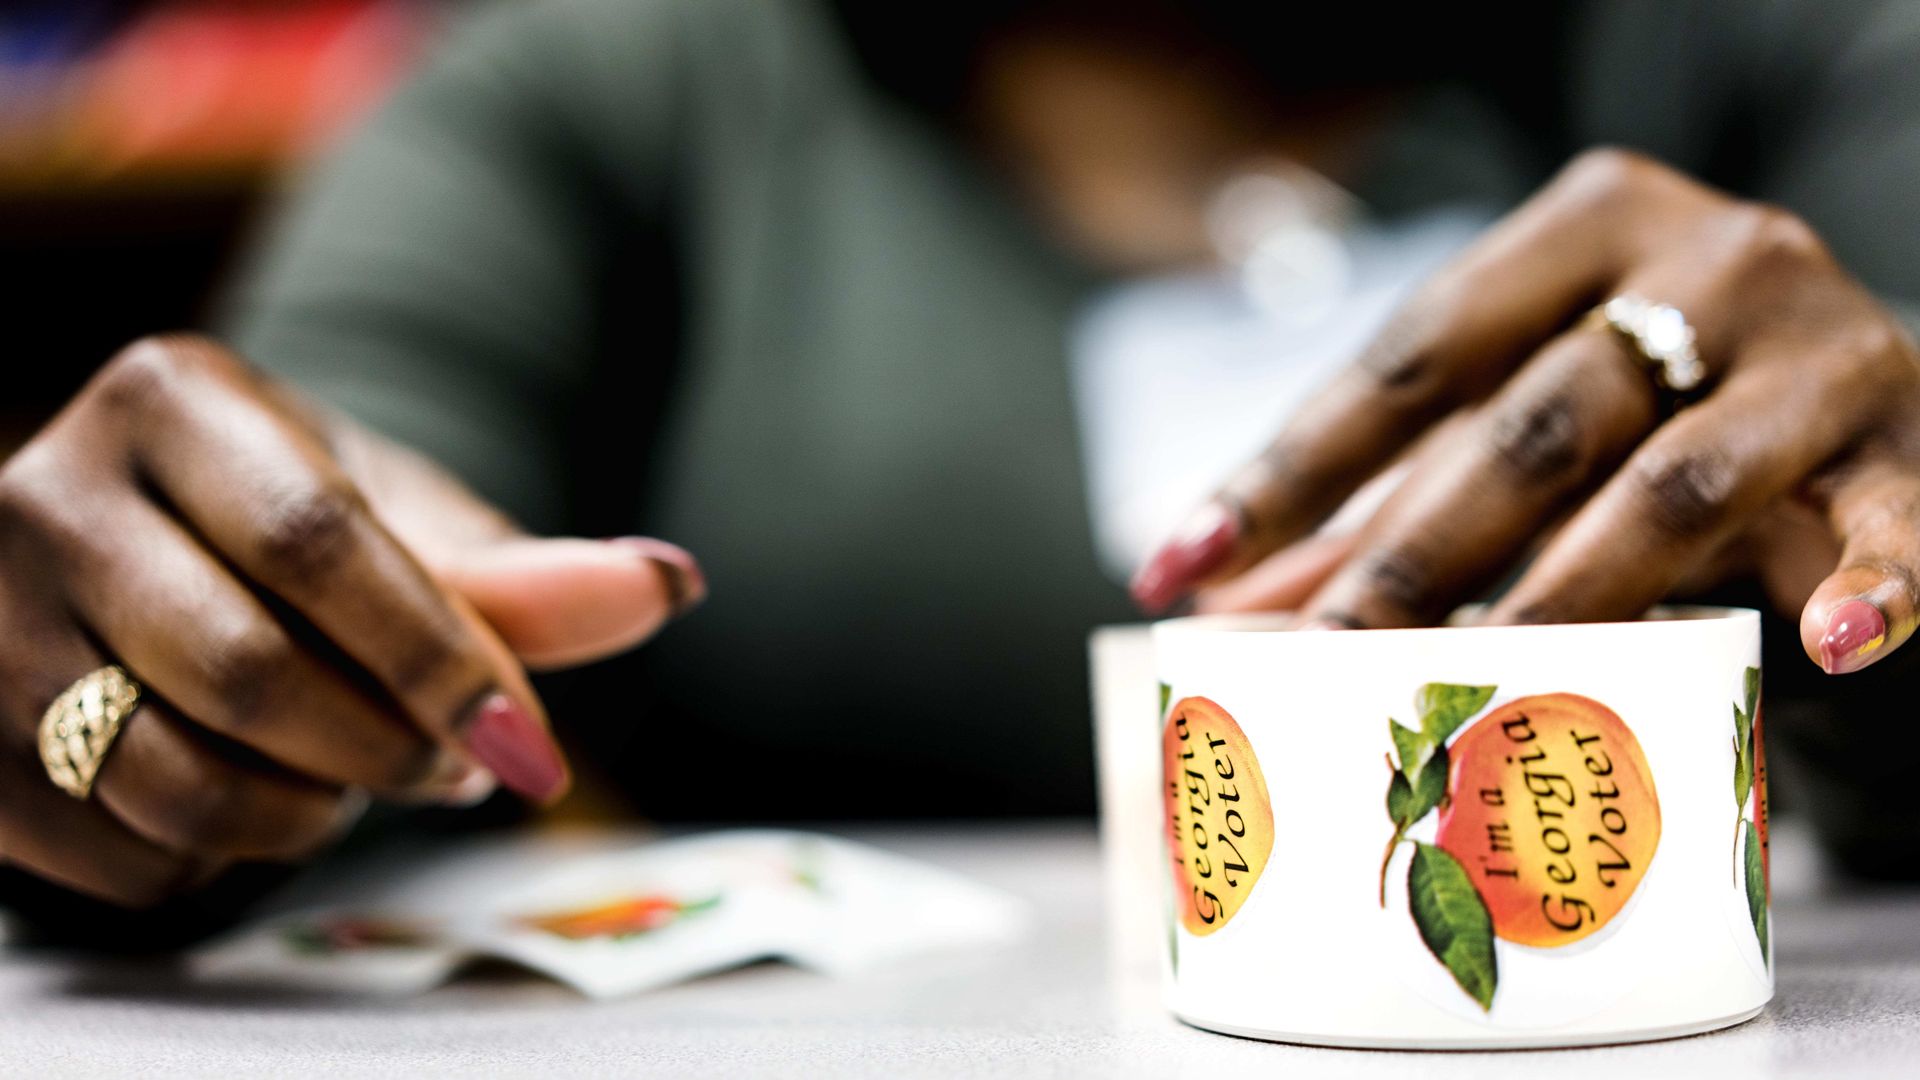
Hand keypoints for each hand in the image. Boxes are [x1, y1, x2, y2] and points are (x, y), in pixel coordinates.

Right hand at [0, 336, 701, 906]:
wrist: (143, 556)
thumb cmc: (290, 532)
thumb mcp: (400, 522)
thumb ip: (524, 572)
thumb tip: (670, 583)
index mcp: (172, 398)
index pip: (318, 544)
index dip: (438, 660)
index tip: (524, 743)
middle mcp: (45, 491)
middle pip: (249, 673)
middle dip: (388, 749)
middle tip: (456, 764)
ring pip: (176, 782)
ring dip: (312, 815)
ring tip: (361, 777)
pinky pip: (122, 857)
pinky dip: (225, 862)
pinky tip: (260, 799)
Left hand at [1133, 148, 1919, 676]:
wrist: (1876, 372)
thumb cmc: (1664, 392)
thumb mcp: (1530, 407)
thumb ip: (1392, 489)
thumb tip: (1221, 594)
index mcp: (1585, 227)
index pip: (1412, 356)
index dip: (1291, 468)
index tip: (1182, 567)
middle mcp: (1707, 263)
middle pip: (1528, 425)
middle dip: (1412, 555)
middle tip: (1320, 657)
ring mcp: (1821, 350)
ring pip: (1675, 482)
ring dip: (1570, 595)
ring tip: (1484, 685)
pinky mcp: (1911, 445)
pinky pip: (1889, 522)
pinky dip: (1864, 583)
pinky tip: (1823, 645)